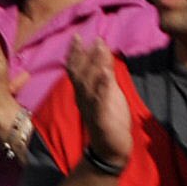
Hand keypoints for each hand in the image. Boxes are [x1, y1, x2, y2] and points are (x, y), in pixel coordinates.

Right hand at [67, 45, 132, 175]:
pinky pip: (100, 101)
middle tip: (83, 37)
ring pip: (89, 85)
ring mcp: (92, 108)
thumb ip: (104, 73)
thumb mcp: (107, 92)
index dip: (76, 54)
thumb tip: (102, 52)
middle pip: (79, 75)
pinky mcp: (102, 118)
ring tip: (97, 47)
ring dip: (93, 65)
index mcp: (85, 93)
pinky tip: (105, 75)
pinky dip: (102, 87)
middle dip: (81, 56)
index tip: (77, 36)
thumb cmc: (109, 118)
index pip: (77, 71)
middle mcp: (84, 99)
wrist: (110, 148)